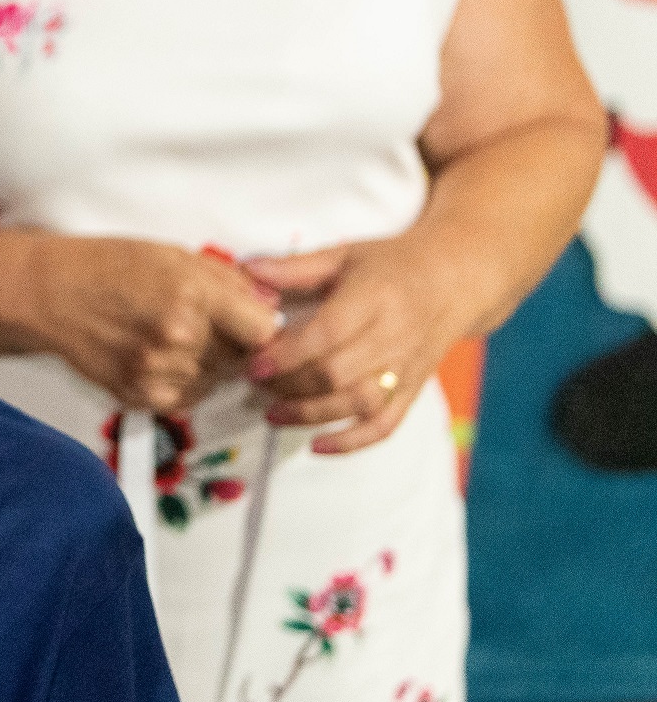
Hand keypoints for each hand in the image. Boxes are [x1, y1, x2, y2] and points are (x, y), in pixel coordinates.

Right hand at [17, 235, 283, 411]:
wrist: (51, 293)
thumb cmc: (109, 267)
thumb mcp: (174, 255)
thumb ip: (229, 280)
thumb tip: (270, 304)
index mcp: (193, 293)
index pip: (262, 332)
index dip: (259, 328)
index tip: (249, 323)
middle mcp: (179, 335)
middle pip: (240, 360)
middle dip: (231, 345)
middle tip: (205, 326)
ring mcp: (157, 369)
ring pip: (214, 382)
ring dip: (206, 366)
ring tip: (175, 340)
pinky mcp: (137, 394)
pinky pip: (185, 400)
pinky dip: (182, 383)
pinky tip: (161, 358)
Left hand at [245, 238, 472, 454]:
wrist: (455, 280)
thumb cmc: (391, 265)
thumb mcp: (344, 254)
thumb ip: (294, 267)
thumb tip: (246, 271)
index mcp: (376, 297)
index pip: (328, 333)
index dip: (288, 354)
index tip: (254, 364)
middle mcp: (395, 336)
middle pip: (339, 374)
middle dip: (291, 386)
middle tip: (256, 385)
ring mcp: (407, 367)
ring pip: (359, 403)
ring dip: (312, 415)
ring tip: (273, 414)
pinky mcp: (413, 389)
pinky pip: (386, 424)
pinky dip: (352, 442)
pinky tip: (317, 446)